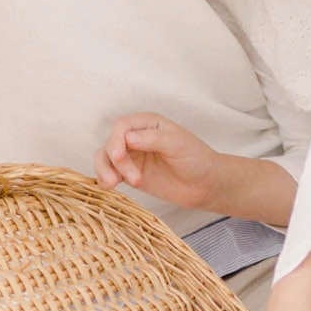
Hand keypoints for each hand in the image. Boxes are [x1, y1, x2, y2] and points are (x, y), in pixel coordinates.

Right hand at [95, 113, 226, 213]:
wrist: (205, 185)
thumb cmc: (197, 159)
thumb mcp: (179, 145)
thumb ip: (154, 139)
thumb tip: (128, 138)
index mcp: (149, 123)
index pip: (123, 126)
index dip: (116, 139)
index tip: (119, 156)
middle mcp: (137, 137)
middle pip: (111, 142)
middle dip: (114, 158)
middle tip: (131, 176)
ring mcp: (133, 156)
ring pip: (106, 157)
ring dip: (104, 169)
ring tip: (112, 184)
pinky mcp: (130, 174)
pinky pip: (110, 173)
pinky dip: (105, 178)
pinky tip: (110, 186)